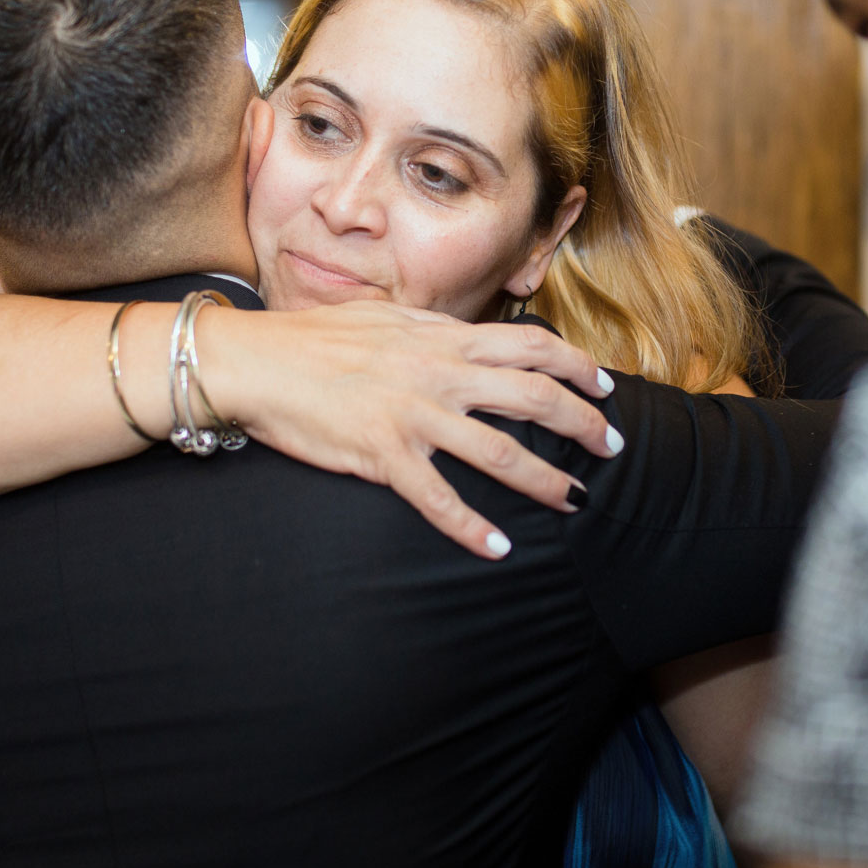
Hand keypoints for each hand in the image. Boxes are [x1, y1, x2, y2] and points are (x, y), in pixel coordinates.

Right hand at [200, 300, 621, 558]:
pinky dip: (471, 528)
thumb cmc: (315, 339)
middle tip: (611, 447)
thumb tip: (472, 336)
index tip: (604, 387)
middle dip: (583, 424)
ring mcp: (414, 415)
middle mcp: (439, 373)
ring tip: (574, 501)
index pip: (533, 344)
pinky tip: (496, 549)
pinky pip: (438, 498)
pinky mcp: (384, 454)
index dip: (578, 366)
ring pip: (501, 452)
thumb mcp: (386, 317)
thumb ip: (435, 330)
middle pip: (535, 397)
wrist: (256, 362)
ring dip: (546, 481)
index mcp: (443, 338)